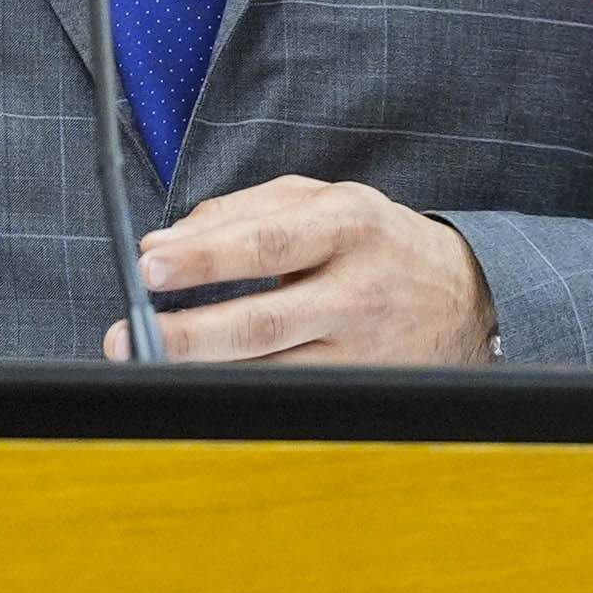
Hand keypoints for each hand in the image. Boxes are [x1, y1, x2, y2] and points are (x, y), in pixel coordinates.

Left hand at [111, 175, 498, 364]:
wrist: (466, 296)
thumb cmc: (375, 241)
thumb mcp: (323, 200)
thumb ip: (245, 209)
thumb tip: (170, 239)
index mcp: (346, 225)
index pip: (265, 242)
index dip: (204, 257)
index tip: (149, 265)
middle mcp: (355, 289)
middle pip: (261, 321)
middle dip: (187, 332)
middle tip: (126, 333)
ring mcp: (358, 349)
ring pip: (267, 370)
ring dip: (198, 370)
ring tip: (143, 360)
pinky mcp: (356, 389)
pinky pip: (283, 392)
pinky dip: (234, 390)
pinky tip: (195, 383)